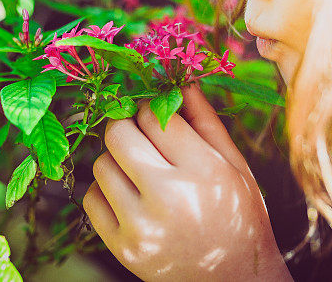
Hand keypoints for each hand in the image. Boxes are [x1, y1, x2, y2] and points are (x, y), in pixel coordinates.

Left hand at [82, 85, 291, 280]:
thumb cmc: (240, 218)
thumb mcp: (235, 166)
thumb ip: (206, 122)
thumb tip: (182, 82)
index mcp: (204, 171)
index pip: (155, 115)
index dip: (153, 108)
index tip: (158, 115)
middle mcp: (170, 197)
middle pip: (119, 134)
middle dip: (128, 126)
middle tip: (142, 136)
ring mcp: (142, 226)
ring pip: (101, 165)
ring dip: (116, 160)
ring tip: (140, 171)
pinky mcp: (123, 248)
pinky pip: (91, 200)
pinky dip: (106, 192)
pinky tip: (130, 197)